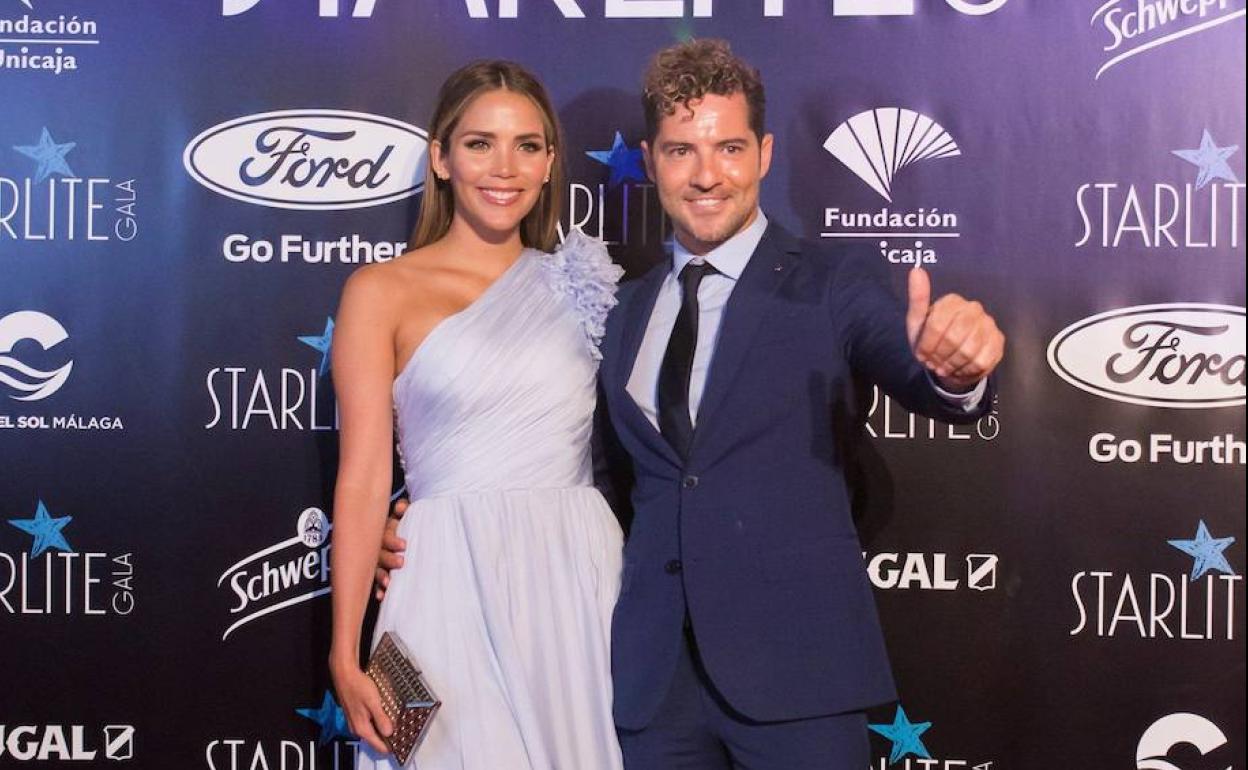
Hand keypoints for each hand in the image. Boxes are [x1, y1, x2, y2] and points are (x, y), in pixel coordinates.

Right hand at [330, 661, 392, 754]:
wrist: (345, 674)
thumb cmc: (358, 686)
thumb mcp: (373, 702)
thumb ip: (381, 719)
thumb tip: (389, 732)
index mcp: (362, 728)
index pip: (378, 745)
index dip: (390, 746)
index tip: (401, 743)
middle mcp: (357, 728)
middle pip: (376, 739)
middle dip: (388, 737)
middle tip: (402, 731)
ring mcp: (356, 721)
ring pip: (373, 731)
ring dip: (383, 728)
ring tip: (396, 722)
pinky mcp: (356, 714)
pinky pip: (369, 723)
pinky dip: (378, 721)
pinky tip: (385, 714)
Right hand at [374, 497, 408, 600]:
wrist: (399, 532)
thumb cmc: (403, 522)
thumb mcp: (404, 513)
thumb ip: (403, 508)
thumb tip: (402, 506)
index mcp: (383, 532)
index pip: (385, 536)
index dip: (393, 541)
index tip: (404, 545)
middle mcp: (376, 546)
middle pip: (379, 554)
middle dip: (389, 559)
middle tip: (401, 563)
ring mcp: (375, 560)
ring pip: (375, 568)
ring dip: (381, 576)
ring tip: (388, 583)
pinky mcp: (376, 572)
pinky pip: (374, 582)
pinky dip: (377, 589)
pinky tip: (380, 596)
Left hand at [905, 265, 1004, 391]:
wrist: (949, 361)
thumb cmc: (931, 341)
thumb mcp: (918, 323)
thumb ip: (918, 298)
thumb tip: (916, 270)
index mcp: (952, 301)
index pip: (936, 324)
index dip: (927, 345)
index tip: (922, 355)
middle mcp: (973, 308)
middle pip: (953, 337)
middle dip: (940, 355)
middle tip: (934, 363)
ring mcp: (988, 324)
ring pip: (968, 351)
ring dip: (952, 364)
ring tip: (945, 366)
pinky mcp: (998, 342)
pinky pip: (981, 361)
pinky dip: (966, 370)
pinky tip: (960, 369)